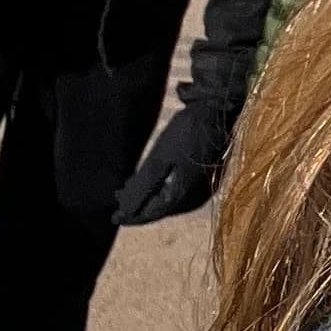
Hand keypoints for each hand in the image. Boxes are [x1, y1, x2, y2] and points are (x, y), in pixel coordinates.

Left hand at [113, 102, 234, 226]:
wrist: (216, 113)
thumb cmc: (185, 135)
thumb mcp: (158, 160)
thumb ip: (141, 188)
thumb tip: (124, 211)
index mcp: (180, 196)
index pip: (150, 214)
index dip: (131, 216)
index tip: (113, 217)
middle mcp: (192, 198)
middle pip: (160, 209)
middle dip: (138, 205)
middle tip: (119, 196)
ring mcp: (200, 188)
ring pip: (168, 200)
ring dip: (150, 196)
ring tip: (131, 187)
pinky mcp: (203, 178)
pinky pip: (177, 190)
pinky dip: (161, 189)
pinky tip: (154, 180)